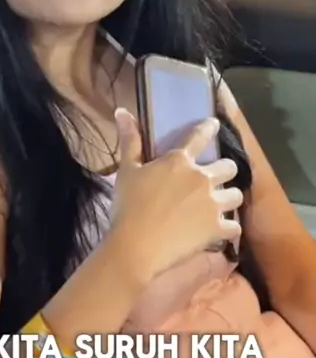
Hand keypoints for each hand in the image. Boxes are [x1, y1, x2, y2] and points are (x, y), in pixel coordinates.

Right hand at [108, 108, 242, 286]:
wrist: (135, 246)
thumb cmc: (127, 206)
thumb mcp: (126, 170)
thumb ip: (130, 141)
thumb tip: (122, 111)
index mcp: (179, 161)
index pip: (199, 136)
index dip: (209, 128)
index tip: (215, 125)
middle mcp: (201, 178)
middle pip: (229, 167)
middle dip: (225, 170)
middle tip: (216, 178)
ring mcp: (212, 203)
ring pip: (236, 194)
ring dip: (229, 197)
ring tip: (220, 204)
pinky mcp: (217, 228)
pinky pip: (234, 226)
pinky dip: (228, 228)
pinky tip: (220, 231)